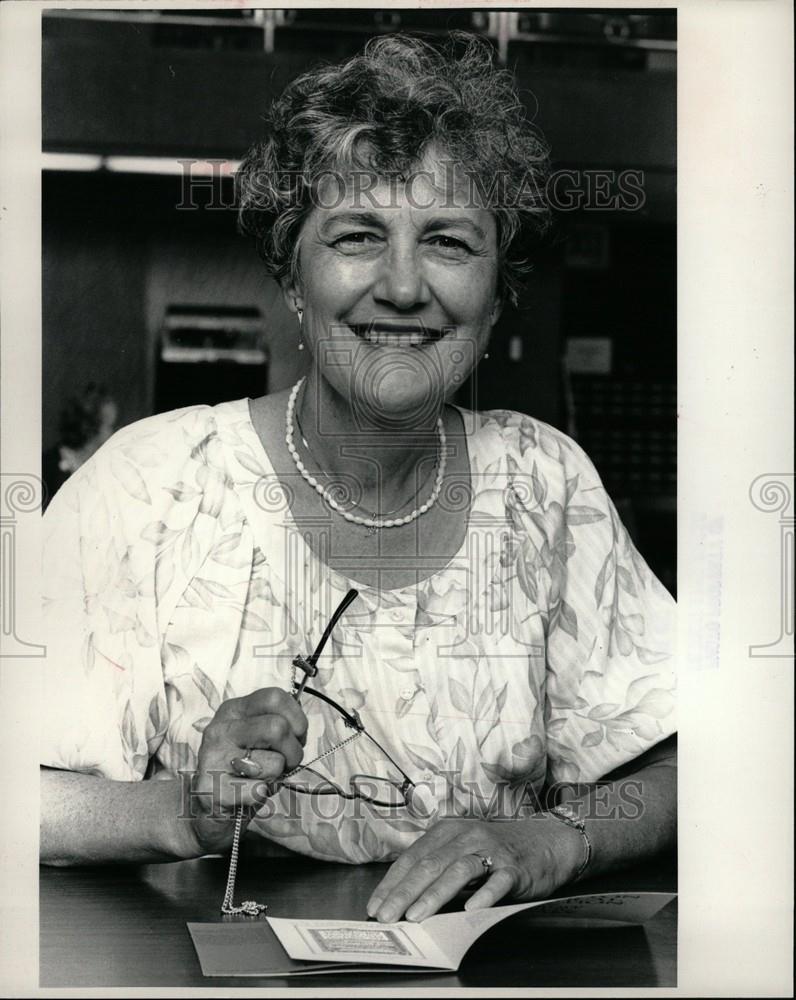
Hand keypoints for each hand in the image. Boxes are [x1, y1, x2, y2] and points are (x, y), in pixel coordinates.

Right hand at [182, 687, 307, 855]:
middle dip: (294, 751)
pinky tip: (248, 793)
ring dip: (278, 776)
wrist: (210, 807)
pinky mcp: (213, 790)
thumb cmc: (244, 768)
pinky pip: (259, 790)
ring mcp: (213, 759)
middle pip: (277, 728)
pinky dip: (263, 795)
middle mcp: (220, 729)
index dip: (296, 718)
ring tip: (262, 778)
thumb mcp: (257, 736)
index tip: (297, 735)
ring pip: (274, 762)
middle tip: (286, 762)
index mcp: (233, 710)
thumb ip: (278, 722)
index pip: (274, 697)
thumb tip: (299, 725)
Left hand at [366, 815, 585, 922]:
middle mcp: (466, 836)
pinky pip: (497, 881)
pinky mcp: (514, 866)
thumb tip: (403, 898)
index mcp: (448, 832)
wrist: (546, 841)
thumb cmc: (497, 850)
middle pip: (430, 864)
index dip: (392, 883)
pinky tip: (471, 909)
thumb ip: (438, 868)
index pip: (413, 858)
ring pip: (457, 870)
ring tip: (416, 916)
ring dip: (434, 894)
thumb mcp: (463, 851)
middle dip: (404, 892)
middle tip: (387, 916)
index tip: (375, 906)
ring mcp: (490, 850)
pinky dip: (483, 894)